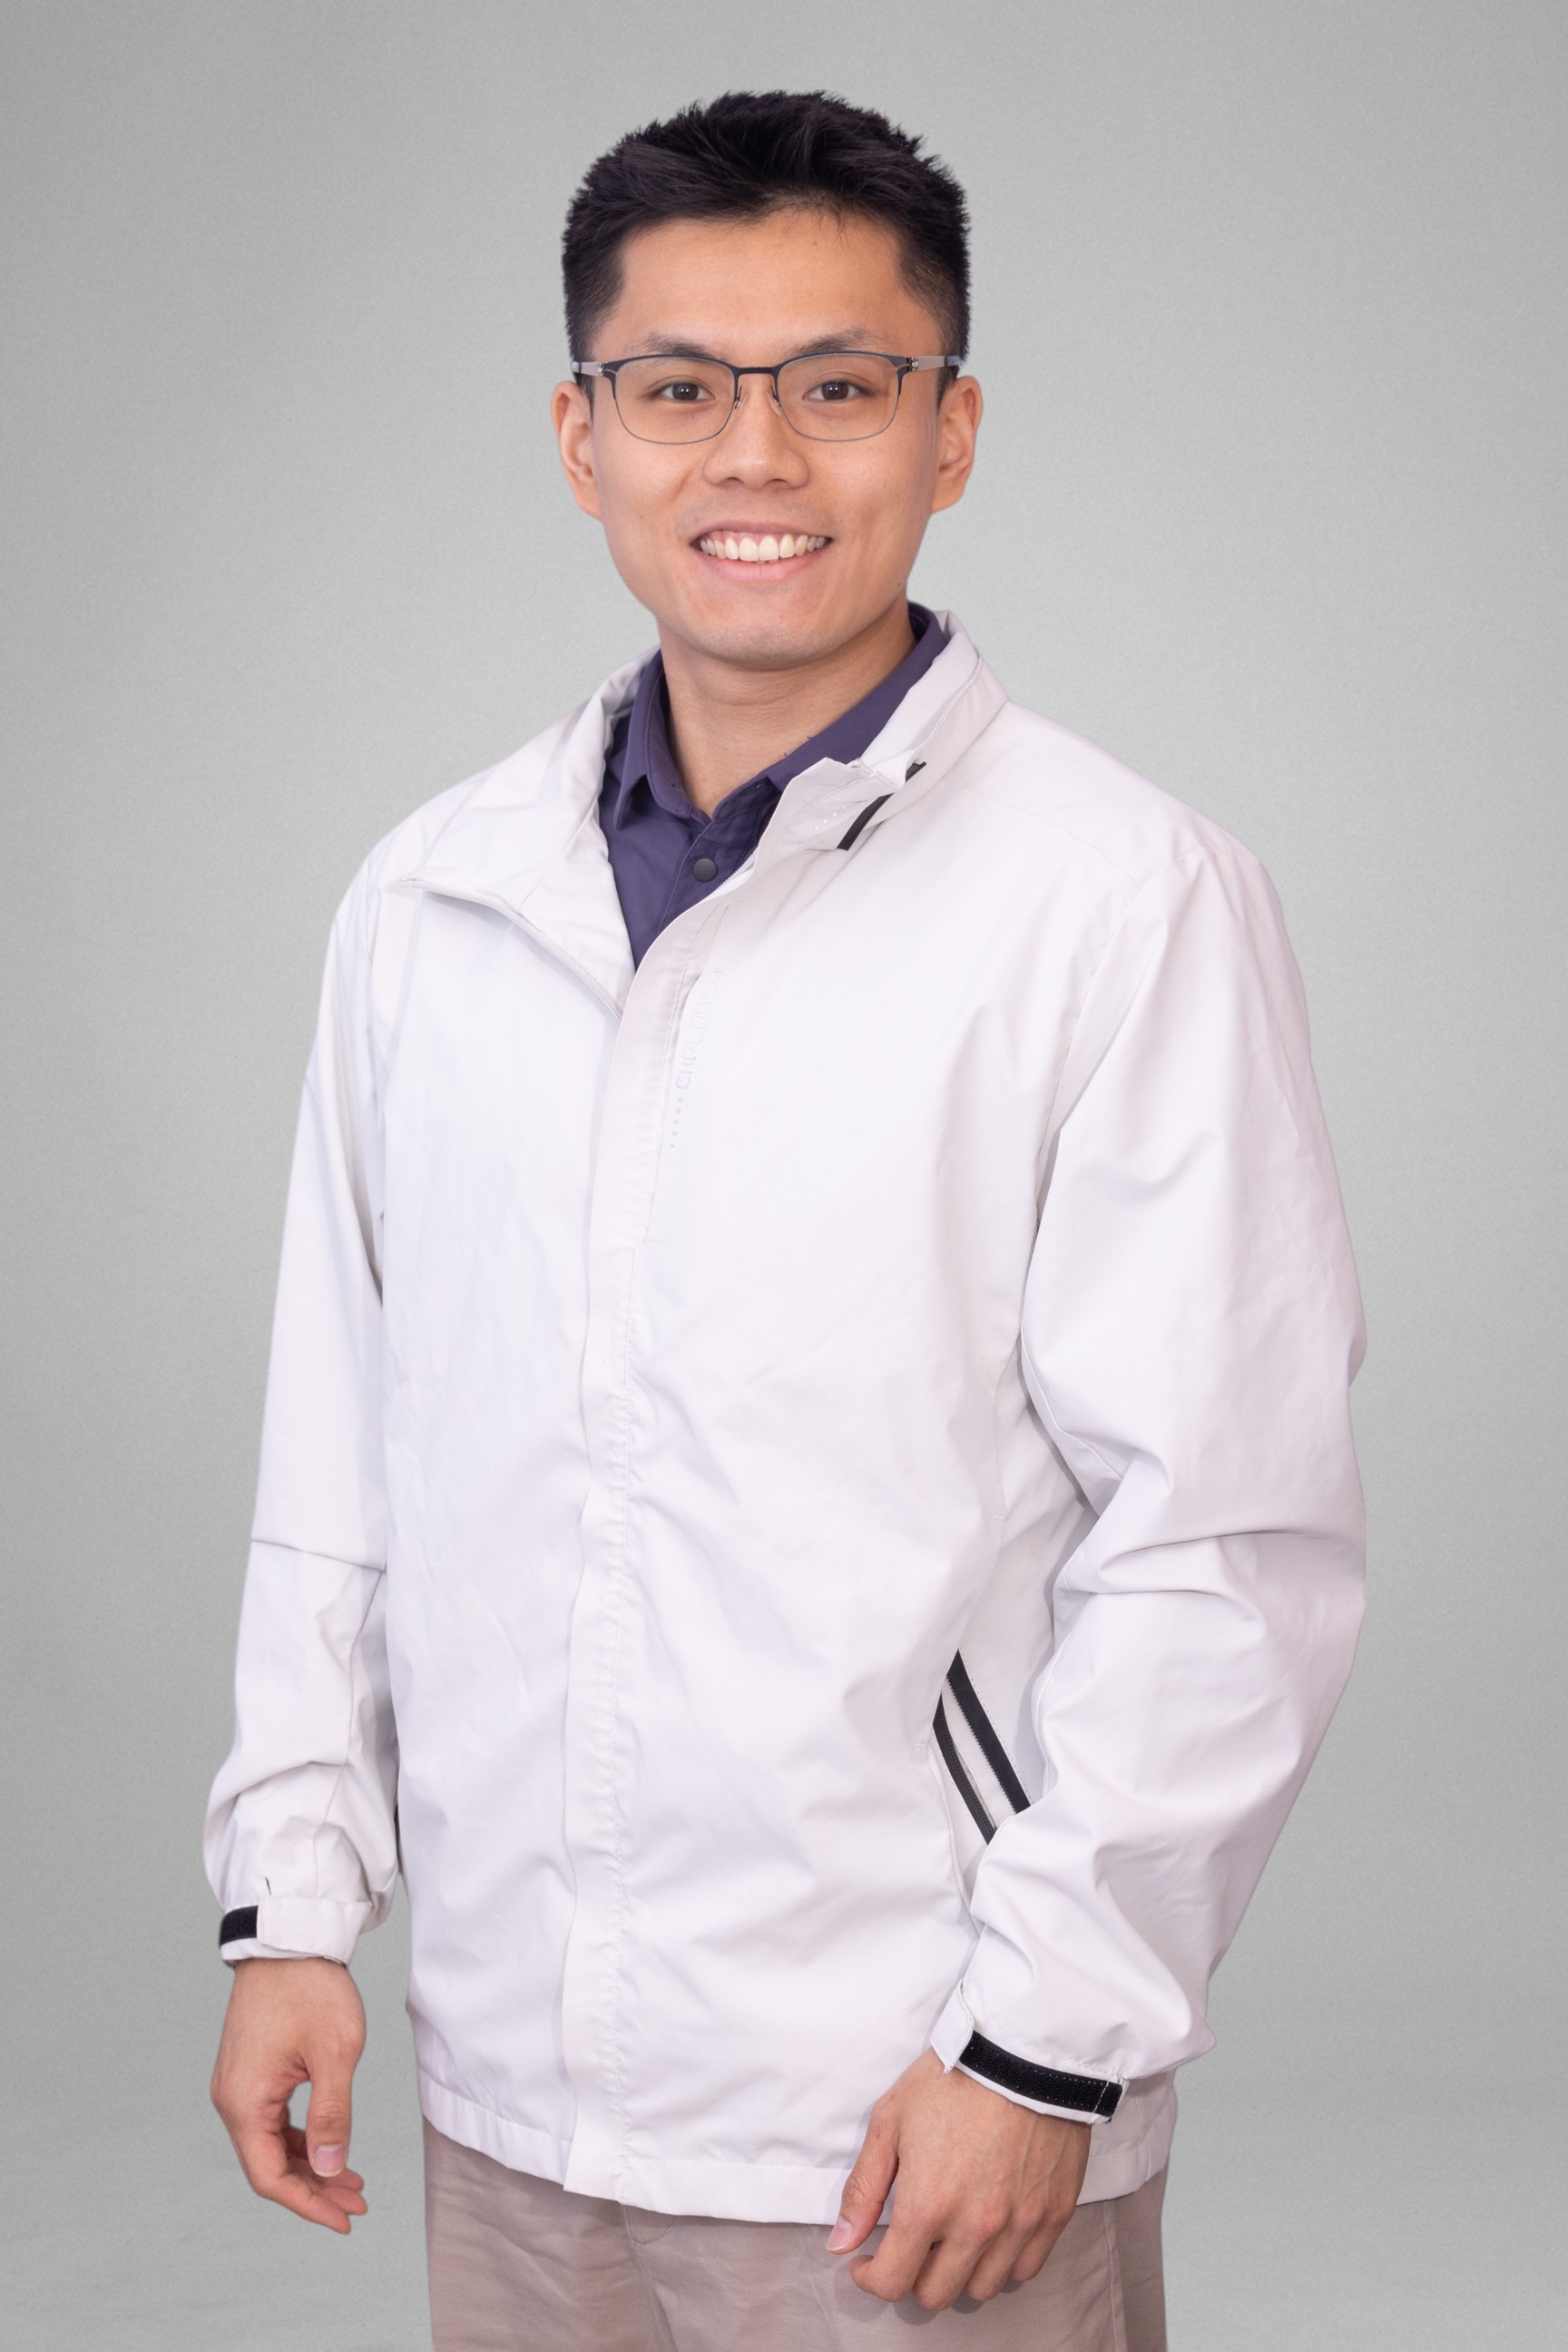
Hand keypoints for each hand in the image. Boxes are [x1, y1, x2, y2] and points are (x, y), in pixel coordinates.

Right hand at [210, 1956, 368, 2232]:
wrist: (289, 1938)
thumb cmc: (310, 1988)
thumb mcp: (334, 2053)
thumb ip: (333, 2116)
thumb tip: (331, 2167)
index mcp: (244, 2102)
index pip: (269, 2177)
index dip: (308, 2204)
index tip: (344, 2219)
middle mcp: (232, 2099)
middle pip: (269, 2165)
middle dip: (314, 2187)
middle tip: (358, 2201)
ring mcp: (238, 2085)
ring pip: (271, 2144)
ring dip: (310, 2164)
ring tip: (352, 2179)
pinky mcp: (250, 2071)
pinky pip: (272, 2120)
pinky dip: (301, 2138)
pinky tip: (329, 2144)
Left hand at [828, 2049, 1089, 2309]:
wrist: (1022, 2051)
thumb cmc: (952, 2078)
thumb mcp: (890, 2120)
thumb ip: (864, 2188)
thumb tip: (842, 2242)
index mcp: (927, 2204)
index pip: (893, 2283)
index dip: (872, 2278)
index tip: (869, 2261)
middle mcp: (974, 2227)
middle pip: (936, 2294)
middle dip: (913, 2276)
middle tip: (911, 2244)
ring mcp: (1018, 2225)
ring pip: (982, 2289)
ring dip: (959, 2272)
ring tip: (951, 2237)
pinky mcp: (1053, 2215)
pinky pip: (1025, 2269)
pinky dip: (1003, 2262)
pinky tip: (990, 2233)